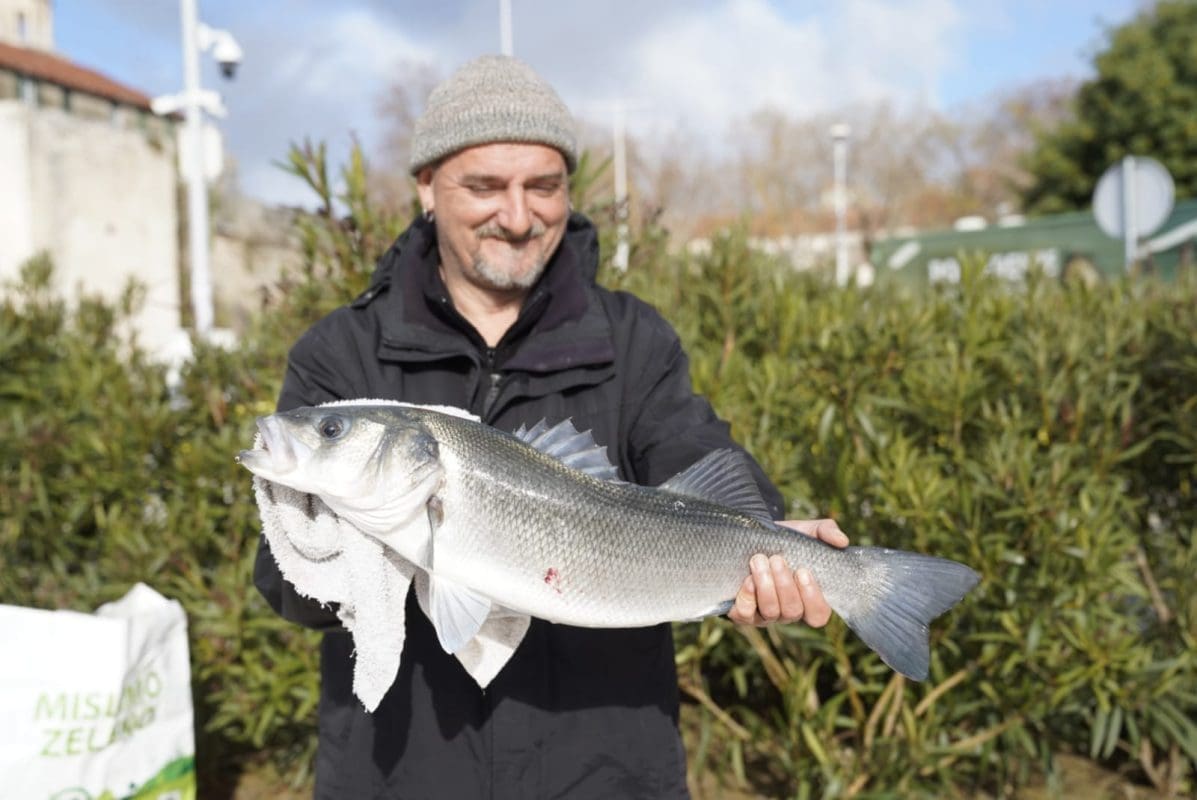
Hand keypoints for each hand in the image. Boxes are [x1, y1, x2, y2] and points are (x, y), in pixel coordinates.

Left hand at [727, 519, 849, 627]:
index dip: (813, 598)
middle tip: (777, 559)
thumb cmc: (786, 539)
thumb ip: (827, 532)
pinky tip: (747, 579)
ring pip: (771, 612)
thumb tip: (842, 541)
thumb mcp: (807, 531)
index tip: (803, 571)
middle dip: (785, 585)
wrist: (751, 536)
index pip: (818, 615)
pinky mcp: (743, 612)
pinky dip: (748, 597)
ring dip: (766, 586)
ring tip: (759, 560)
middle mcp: (788, 611)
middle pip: (793, 611)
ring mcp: (765, 614)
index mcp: (808, 598)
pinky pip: (745, 614)